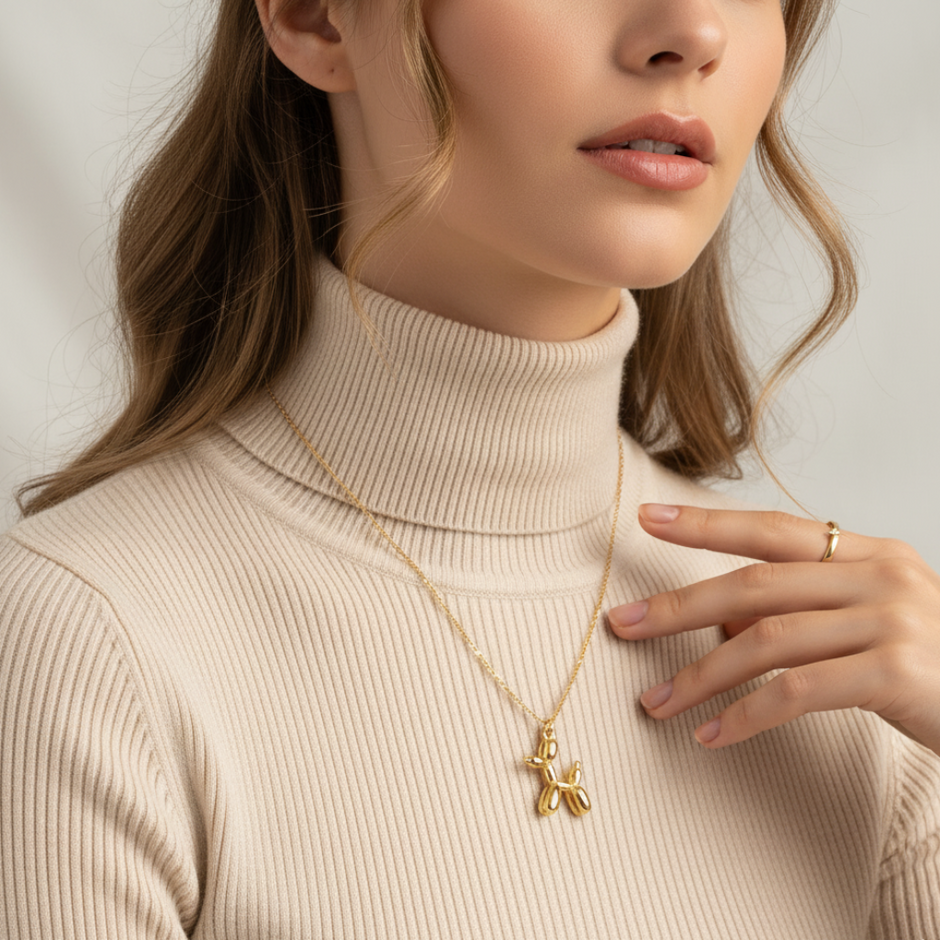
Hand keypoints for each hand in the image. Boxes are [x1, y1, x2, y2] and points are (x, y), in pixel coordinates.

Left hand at [607, 504, 939, 756]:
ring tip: (656, 703)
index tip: (645, 516)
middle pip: (754, 583)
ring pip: (766, 640)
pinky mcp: (899, 672)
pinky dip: (745, 715)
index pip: (770, 528)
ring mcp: (893, 620)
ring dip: (700, 675)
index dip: (705, 523)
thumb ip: (798, 611)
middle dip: (679, 606)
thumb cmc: (930, 665)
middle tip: (622, 623)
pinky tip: (712, 735)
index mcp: (869, 552)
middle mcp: (881, 574)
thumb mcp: (866, 623)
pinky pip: (798, 692)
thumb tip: (715, 618)